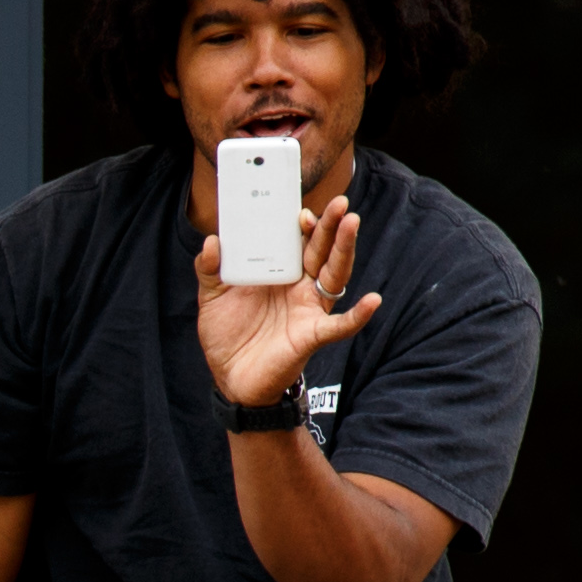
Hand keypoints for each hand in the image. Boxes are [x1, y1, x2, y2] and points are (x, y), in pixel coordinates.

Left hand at [193, 190, 379, 411]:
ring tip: (352, 223)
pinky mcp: (312, 335)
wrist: (231, 379)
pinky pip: (341, 326)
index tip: (300, 212)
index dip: (303, 226)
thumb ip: (209, 269)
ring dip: (345, 250)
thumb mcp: (212, 297)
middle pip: (322, 251)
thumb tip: (211, 242)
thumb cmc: (227, 336)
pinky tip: (372, 301)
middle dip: (331, 226)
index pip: (298, 243)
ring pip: (334, 275)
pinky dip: (358, 315)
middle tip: (340, 202)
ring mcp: (309, 309)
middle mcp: (300, 287)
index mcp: (279, 274)